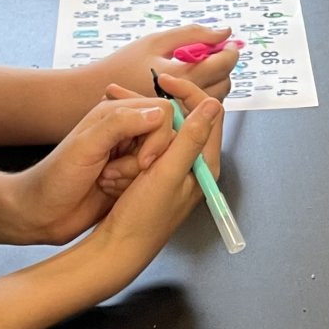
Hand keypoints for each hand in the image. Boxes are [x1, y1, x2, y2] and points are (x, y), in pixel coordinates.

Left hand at [6, 95, 178, 244]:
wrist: (40, 213)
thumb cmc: (54, 178)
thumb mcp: (86, 146)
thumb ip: (121, 124)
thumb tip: (159, 113)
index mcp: (115, 114)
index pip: (162, 112)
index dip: (159, 136)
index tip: (144, 160)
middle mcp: (125, 132)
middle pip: (165, 137)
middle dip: (145, 160)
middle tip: (114, 173)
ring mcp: (128, 155)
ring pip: (160, 161)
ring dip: (135, 175)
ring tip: (107, 182)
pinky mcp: (130, 178)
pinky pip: (151, 179)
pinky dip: (134, 187)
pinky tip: (110, 191)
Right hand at [83, 74, 224, 286]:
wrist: (118, 248)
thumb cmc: (144, 217)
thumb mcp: (167, 175)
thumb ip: (189, 140)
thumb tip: (212, 105)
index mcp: (205, 165)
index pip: (208, 114)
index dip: (187, 92)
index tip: (163, 80)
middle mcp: (195, 165)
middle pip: (185, 119)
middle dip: (160, 100)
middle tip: (130, 89)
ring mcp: (175, 170)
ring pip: (165, 129)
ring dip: (144, 115)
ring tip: (116, 99)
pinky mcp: (157, 175)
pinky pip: (152, 143)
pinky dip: (136, 130)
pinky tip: (116, 123)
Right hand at [89, 24, 238, 105]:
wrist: (93, 95)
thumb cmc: (122, 65)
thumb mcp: (156, 41)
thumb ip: (193, 35)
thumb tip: (225, 31)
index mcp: (179, 78)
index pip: (221, 66)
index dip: (229, 51)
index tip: (229, 43)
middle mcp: (184, 102)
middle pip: (222, 84)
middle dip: (221, 66)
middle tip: (209, 51)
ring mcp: (179, 117)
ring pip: (214, 97)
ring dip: (212, 79)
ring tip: (193, 66)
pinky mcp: (175, 125)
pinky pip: (198, 108)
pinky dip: (199, 92)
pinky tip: (184, 81)